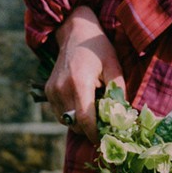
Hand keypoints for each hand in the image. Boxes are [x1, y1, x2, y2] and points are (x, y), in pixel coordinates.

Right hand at [45, 6, 124, 144]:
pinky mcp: (48, 91)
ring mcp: (52, 91)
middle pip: (76, 125)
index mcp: (79, 83)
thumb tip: (123, 118)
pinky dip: (72, 115)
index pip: (85, 120)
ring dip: (81, 123)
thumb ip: (118, 93)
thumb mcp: (114, 67)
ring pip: (67, 121)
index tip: (106, 140)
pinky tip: (83, 103)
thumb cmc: (98, 48)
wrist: (74, 32)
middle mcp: (61, 89)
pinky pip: (61, 113)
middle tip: (105, 125)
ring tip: (94, 110)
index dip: (96, 134)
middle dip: (91, 129)